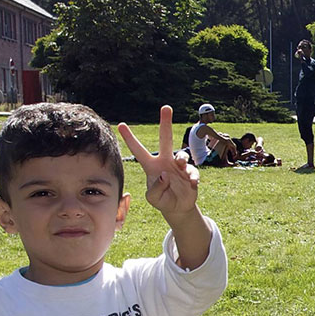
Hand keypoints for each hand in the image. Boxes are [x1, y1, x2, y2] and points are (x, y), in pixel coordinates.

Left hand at [117, 106, 200, 222]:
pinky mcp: (190, 173)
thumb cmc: (162, 200)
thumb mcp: (153, 198)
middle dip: (165, 122)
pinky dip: (193, 177)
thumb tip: (165, 174)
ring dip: (181, 158)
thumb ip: (155, 188)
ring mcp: (178, 166)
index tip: (121, 125)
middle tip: (166, 107)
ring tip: (180, 164)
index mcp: (151, 166)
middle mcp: (165, 161)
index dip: (129, 138)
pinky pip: (193, 171)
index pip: (138, 150)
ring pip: (181, 154)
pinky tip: (192, 184)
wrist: (178, 208)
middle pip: (165, 138)